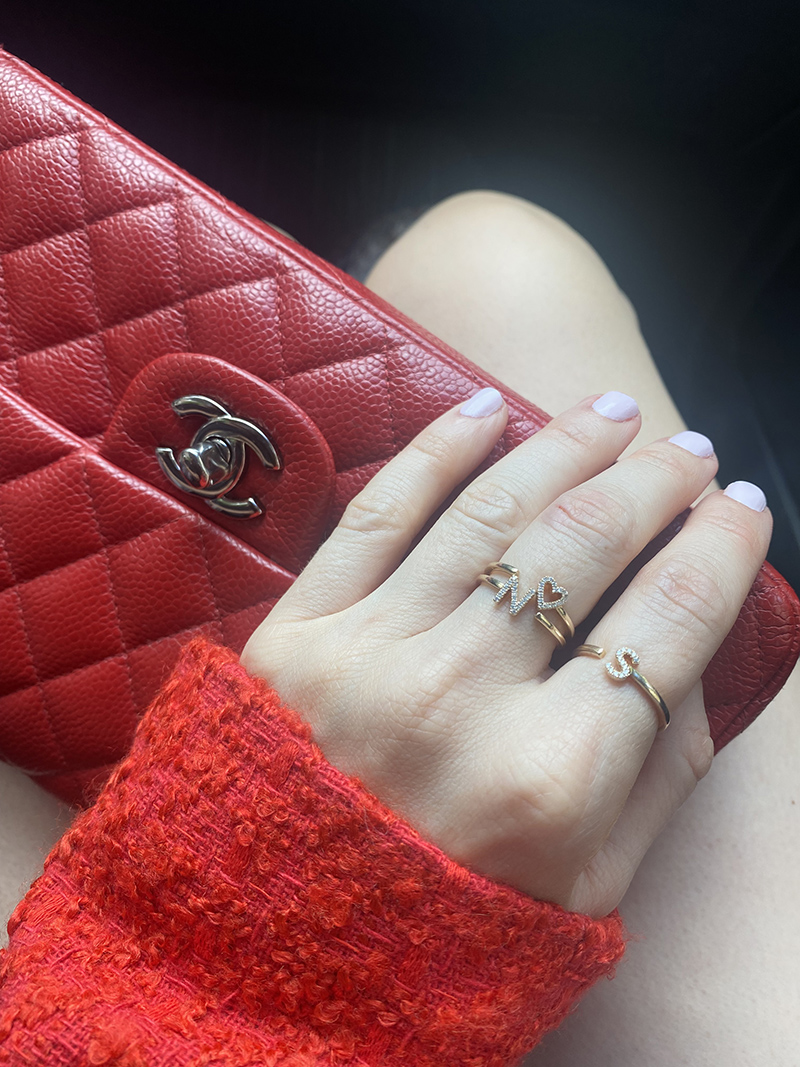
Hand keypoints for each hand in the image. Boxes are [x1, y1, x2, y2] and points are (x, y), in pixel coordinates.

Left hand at [241, 388, 770, 916]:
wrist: (277, 950)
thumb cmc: (449, 922)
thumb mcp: (589, 886)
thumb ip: (659, 772)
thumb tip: (693, 654)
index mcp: (553, 777)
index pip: (670, 620)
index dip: (721, 550)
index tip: (741, 511)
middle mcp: (462, 701)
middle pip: (583, 546)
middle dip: (651, 483)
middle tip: (684, 451)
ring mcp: (371, 656)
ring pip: (488, 513)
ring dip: (562, 446)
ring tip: (612, 413)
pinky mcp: (298, 634)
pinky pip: (377, 516)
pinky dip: (436, 452)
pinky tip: (485, 410)